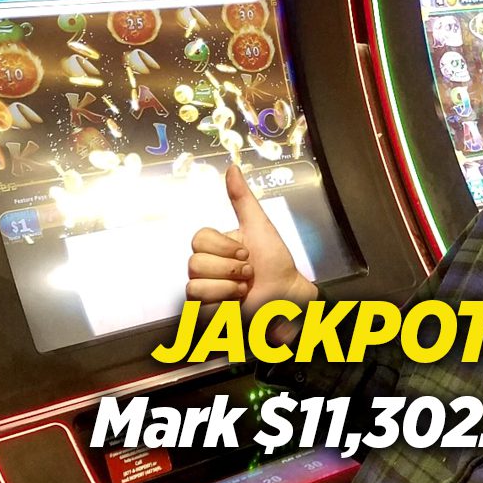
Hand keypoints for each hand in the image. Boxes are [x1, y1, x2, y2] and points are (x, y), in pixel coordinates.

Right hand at [187, 166, 317, 315]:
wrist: (288, 295)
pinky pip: (200, 308)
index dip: (224, 248)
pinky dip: (224, 305)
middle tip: (249, 273)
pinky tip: (237, 303)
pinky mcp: (207, 313)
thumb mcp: (259, 226)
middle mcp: (207, 268)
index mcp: (215, 247)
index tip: (246, 253)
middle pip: (195, 264)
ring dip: (228, 288)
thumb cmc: (277, 264)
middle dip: (230, 269)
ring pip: (195, 286)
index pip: (199, 240)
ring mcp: (205, 291)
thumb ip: (242, 198)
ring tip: (244, 289)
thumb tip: (232, 169)